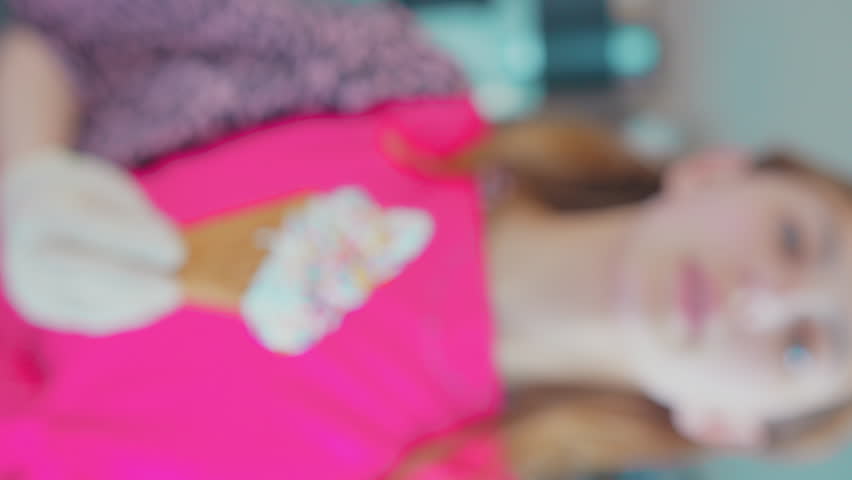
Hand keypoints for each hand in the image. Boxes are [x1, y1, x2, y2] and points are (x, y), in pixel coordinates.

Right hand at [2, 149, 185, 334]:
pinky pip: (92, 318)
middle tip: (176, 289)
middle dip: (139, 285)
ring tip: (171, 294)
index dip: (140, 243)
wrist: (29, 210)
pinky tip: (154, 302)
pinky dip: (128, 312)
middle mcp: (30, 252)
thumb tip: (173, 258)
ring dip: (139, 303)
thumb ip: (139, 220)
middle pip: (91, 274)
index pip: (97, 230)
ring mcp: (32, 285)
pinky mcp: (42, 308)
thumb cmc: (85, 196)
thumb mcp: (110, 190)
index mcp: (47, 211)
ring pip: (93, 304)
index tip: (179, 252)